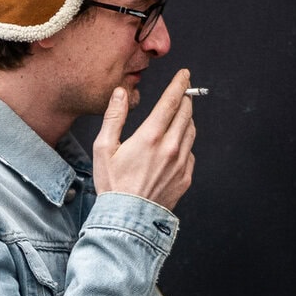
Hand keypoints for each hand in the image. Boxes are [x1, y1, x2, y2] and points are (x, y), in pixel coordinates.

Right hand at [94, 68, 195, 210]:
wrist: (128, 220)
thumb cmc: (113, 185)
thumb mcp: (104, 148)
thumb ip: (114, 117)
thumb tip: (120, 93)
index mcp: (151, 136)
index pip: (172, 101)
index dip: (180, 84)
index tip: (185, 75)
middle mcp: (171, 147)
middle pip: (186, 113)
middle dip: (185, 99)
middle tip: (182, 93)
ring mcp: (181, 163)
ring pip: (191, 131)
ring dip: (186, 120)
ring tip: (177, 117)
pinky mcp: (185, 177)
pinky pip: (190, 153)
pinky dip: (185, 144)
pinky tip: (173, 147)